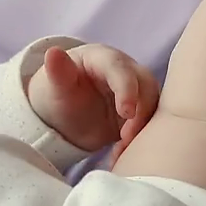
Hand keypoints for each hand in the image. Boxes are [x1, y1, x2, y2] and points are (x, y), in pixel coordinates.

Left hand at [27, 44, 157, 156]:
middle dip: (141, 112)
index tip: (126, 112)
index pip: (121, 69)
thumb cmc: (58, 93)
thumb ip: (57, 71)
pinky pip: (149, 124)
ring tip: (122, 148)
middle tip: (126, 137)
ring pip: (152, 106)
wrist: (63, 115)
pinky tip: (121, 153)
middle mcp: (126, 71)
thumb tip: (53, 51)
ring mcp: (136, 92)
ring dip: (143, 128)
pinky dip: (139, 139)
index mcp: (104, 59)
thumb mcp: (55, 85)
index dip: (127, 89)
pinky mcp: (141, 113)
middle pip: (146, 86)